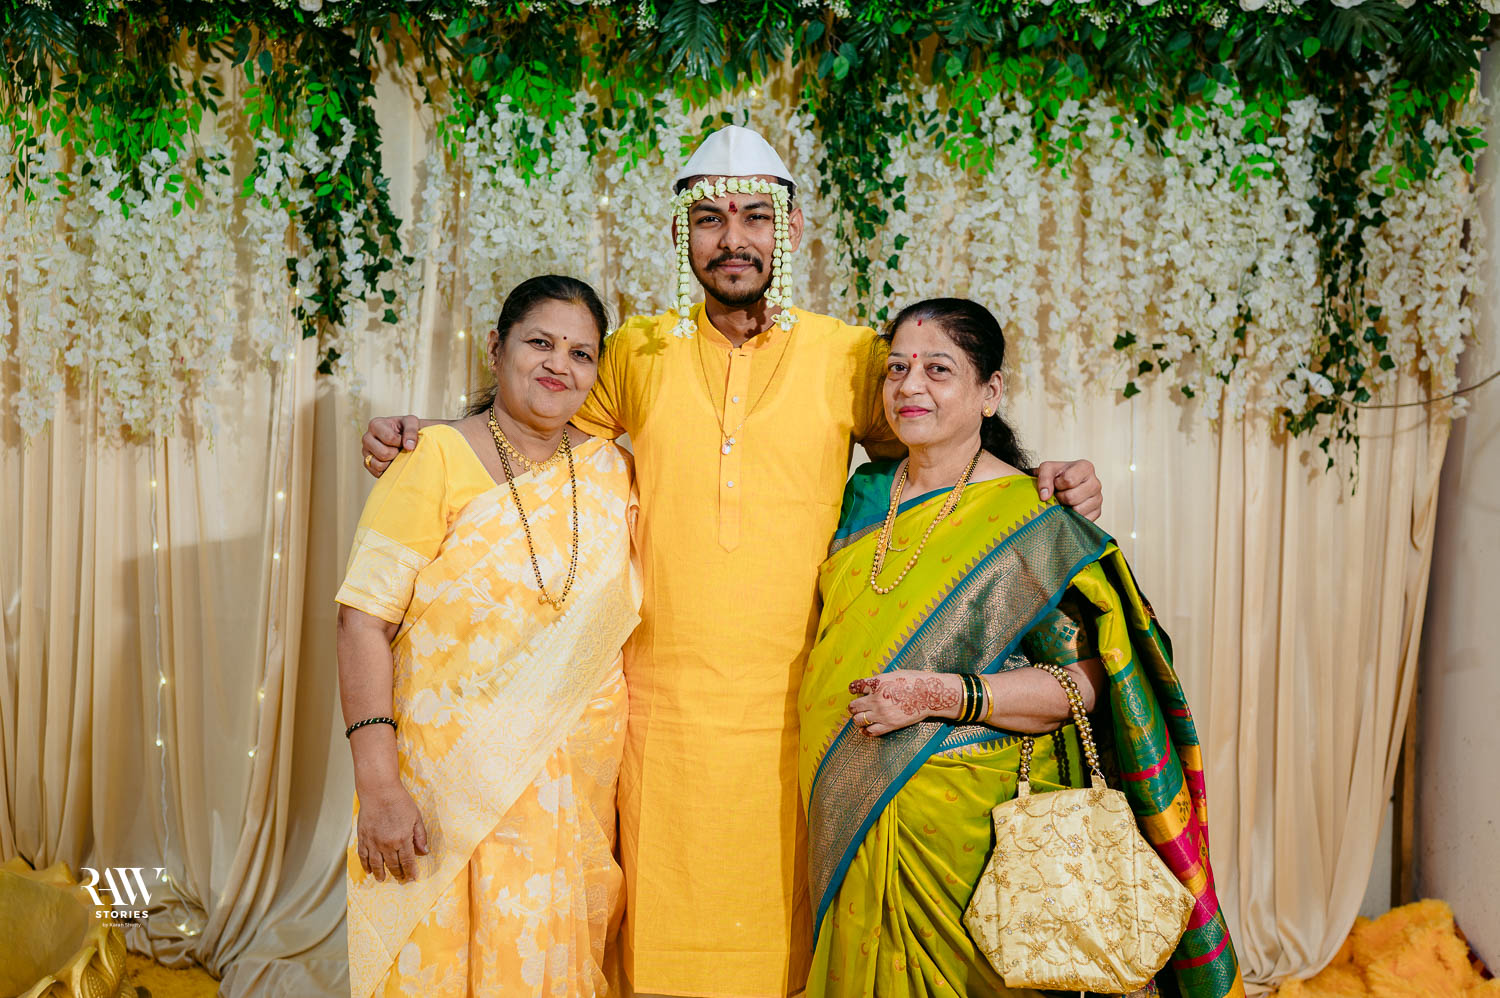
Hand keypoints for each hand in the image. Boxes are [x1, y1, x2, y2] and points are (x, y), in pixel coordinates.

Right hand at [356, 782, 429, 882]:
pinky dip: (366, 865)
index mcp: (402, 839)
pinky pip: (363, 856)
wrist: (379, 791)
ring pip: (377, 864)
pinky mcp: (363, 838)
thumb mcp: (416, 817)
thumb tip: (424, 852)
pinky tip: (369, 871)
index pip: (407, 861)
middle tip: (401, 880)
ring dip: (381, 874)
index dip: (410, 872)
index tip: (412, 878)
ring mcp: (373, 842)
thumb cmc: (399, 801)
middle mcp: (387, 844)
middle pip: (392, 865)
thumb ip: (420, 836)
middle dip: (398, 874)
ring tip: (383, 880)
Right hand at [362, 415, 420, 476]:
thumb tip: (409, 447)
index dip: (401, 442)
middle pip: (384, 453)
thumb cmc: (405, 428)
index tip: (404, 440)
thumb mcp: (411, 422)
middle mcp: (367, 437)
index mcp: (375, 424)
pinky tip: (392, 462)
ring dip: (392, 463)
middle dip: (396, 454)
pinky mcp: (367, 463)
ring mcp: (365, 451)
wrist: (403, 436)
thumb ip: (411, 431)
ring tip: (396, 455)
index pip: (389, 438)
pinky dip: (388, 470)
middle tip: (400, 449)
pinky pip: (377, 472)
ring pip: (379, 465)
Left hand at [847, 671, 962, 736]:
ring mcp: (882, 713)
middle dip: (853, 706)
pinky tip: (865, 729)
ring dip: (857, 718)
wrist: (929, 694)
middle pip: (853, 706)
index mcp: (877, 683)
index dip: (853, 688)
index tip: (853, 690)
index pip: (856, 686)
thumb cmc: (913, 681)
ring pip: (858, 720)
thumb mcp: (892, 675)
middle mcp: (876, 699)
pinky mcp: (889, 724)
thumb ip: (878, 681)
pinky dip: (865, 731)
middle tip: (855, 706)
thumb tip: (868, 686)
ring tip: (860, 717)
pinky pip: (871, 731)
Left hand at [1035, 459, 1101, 520]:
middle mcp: (1095, 483)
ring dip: (1066, 507)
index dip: (1057, 484)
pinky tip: (1070, 507)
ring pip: (1078, 510)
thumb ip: (1044, 479)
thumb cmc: (1057, 475)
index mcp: (1085, 468)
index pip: (1069, 480)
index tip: (1056, 483)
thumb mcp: (1047, 469)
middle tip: (1059, 493)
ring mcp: (1098, 498)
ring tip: (1065, 500)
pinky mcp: (1098, 512)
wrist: (1064, 484)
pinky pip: (1083, 520)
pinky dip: (1073, 516)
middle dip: (1060, 497)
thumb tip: (1044, 497)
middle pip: (1072, 497)